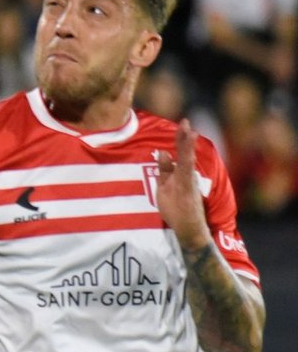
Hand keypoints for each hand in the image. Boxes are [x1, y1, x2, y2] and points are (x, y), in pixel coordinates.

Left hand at [154, 119, 210, 247]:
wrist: (189, 229)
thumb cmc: (177, 209)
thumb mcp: (164, 186)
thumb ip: (164, 170)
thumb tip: (162, 151)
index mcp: (181, 175)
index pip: (180, 153)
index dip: (180, 139)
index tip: (183, 123)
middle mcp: (187, 177)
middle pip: (185, 154)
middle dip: (184, 138)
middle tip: (185, 122)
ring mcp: (188, 184)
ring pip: (187, 162)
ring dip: (187, 147)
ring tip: (189, 132)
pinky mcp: (188, 192)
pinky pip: (186, 176)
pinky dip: (186, 164)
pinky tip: (186, 156)